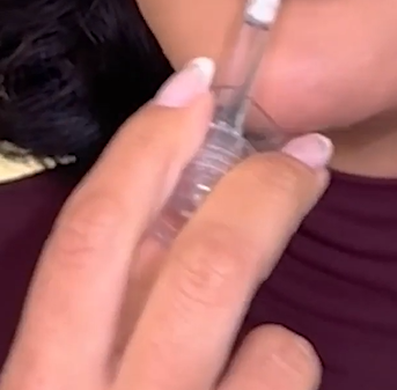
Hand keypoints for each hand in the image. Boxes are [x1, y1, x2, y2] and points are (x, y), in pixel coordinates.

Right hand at [1, 58, 330, 388]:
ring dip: (279, 335)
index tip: (194, 84)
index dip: (146, 147)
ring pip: (273, 348)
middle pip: (206, 268)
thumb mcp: (66, 377)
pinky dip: (283, 375)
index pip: (92, 232)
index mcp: (44, 374)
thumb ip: (104, 307)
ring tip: (263, 344)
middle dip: (264, 195)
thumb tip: (170, 196)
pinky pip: (287, 388)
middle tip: (306, 153)